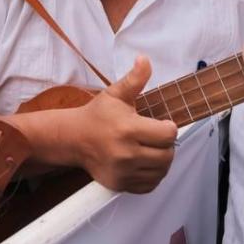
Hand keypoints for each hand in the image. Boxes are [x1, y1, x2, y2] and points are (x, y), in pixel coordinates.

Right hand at [64, 56, 177, 193]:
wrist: (74, 139)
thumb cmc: (97, 115)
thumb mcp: (115, 94)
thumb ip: (134, 79)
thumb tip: (145, 59)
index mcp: (127, 129)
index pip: (168, 134)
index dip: (169, 127)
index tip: (161, 124)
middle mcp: (126, 153)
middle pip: (167, 155)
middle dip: (167, 145)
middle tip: (157, 137)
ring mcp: (123, 171)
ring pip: (161, 171)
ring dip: (162, 160)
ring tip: (152, 149)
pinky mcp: (120, 184)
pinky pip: (149, 185)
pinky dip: (152, 175)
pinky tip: (145, 162)